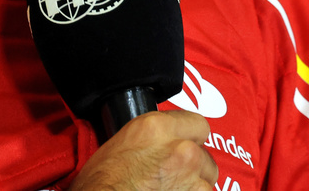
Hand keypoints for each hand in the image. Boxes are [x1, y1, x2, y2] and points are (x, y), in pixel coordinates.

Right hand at [70, 110, 217, 190]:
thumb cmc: (102, 183)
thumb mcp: (122, 142)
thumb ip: (152, 137)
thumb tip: (161, 141)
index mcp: (157, 128)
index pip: (197, 124)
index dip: (190, 137)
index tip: (183, 145)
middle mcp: (180, 149)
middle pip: (205, 154)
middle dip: (193, 165)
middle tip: (171, 174)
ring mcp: (190, 177)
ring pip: (207, 180)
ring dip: (194, 185)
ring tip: (170, 189)